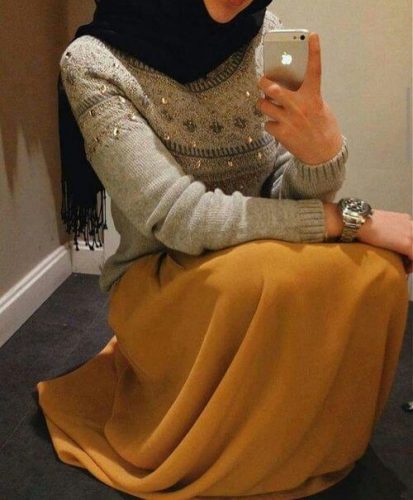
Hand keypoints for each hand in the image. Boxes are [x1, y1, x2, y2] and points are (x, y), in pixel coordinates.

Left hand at [256, 32, 342, 164]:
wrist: (323, 155)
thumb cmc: (322, 128)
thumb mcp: (319, 107)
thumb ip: (306, 96)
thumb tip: (287, 87)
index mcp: (313, 97)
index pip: (315, 70)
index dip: (314, 51)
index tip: (311, 36)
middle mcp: (299, 106)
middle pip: (272, 88)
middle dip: (263, 83)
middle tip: (263, 82)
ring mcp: (288, 120)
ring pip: (263, 106)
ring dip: (264, 105)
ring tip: (270, 107)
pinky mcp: (281, 133)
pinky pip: (267, 124)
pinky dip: (270, 124)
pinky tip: (278, 127)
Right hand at [356, 209, 412, 274]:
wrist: (358, 221)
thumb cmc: (362, 222)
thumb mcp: (379, 223)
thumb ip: (386, 229)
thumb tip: (382, 238)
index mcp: (405, 219)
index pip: (412, 237)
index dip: (408, 250)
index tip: (402, 257)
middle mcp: (411, 225)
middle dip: (411, 256)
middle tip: (404, 264)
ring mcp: (411, 234)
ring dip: (412, 262)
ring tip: (404, 268)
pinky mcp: (407, 244)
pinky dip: (411, 266)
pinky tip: (403, 270)